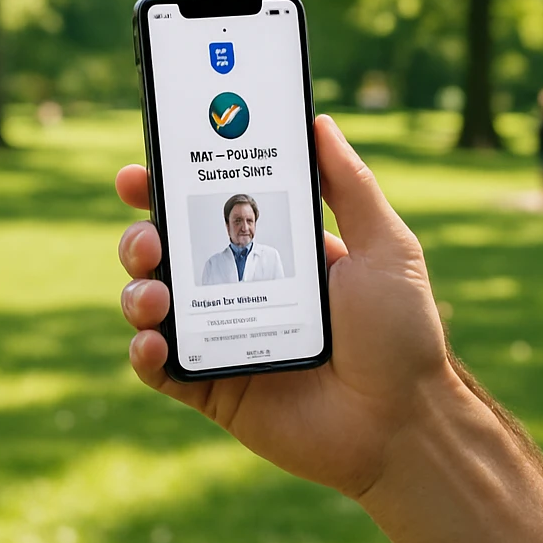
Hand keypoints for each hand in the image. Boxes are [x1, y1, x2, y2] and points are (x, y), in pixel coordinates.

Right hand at [115, 115, 455, 498]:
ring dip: (138, 289)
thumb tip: (319, 122)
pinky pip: (162, 370)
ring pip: (154, 305)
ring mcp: (224, 339)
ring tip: (155, 292)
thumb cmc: (402, 334)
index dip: (169, 186)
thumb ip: (351, 186)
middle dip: (141, 236)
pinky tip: (155, 342)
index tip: (140, 171)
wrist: (405, 421)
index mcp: (278, 251)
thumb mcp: (387, 248)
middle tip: (148, 235)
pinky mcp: (216, 390)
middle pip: (168, 251)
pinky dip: (145, 353)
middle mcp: (242, 290)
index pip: (211, 208)